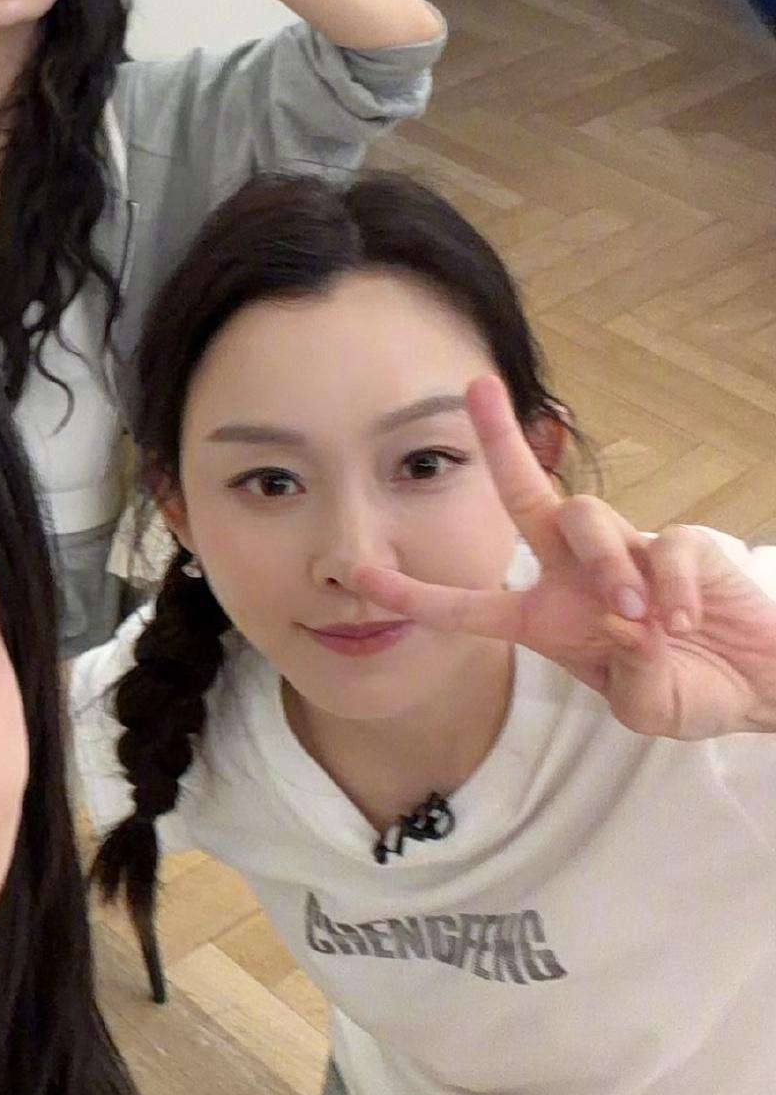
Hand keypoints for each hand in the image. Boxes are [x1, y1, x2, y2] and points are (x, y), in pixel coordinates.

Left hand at [349, 376, 775, 737]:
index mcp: (548, 617)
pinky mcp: (682, 544)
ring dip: (610, 570)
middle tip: (476, 387)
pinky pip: (663, 548)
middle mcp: (577, 574)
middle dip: (499, 441)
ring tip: (641, 621)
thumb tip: (628, 631)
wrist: (755, 681)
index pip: (471, 606)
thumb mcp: (646, 707)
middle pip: (528, 495)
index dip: (416, 595)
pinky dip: (670, 588)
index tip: (358, 577)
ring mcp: (628, 552)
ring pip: (589, 522)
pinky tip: (681, 622)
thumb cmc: (686, 688)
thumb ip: (631, 682)